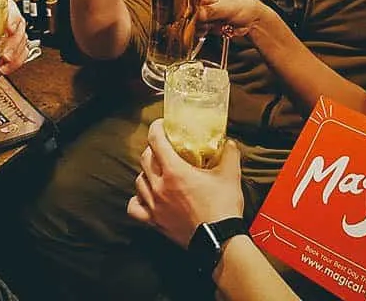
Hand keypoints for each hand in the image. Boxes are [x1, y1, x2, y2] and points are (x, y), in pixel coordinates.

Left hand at [0, 0, 30, 100]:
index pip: (6, 6)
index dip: (12, 16)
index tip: (9, 28)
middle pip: (19, 24)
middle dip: (16, 40)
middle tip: (5, 53)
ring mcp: (7, 38)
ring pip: (23, 39)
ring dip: (16, 53)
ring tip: (3, 63)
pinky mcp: (12, 52)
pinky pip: (23, 54)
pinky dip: (17, 62)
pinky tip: (4, 68)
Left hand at [126, 119, 243, 248]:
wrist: (219, 240)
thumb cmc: (223, 207)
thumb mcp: (231, 175)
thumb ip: (229, 153)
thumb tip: (228, 142)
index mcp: (175, 171)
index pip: (155, 141)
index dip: (156, 128)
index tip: (162, 125)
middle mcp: (159, 186)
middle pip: (145, 158)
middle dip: (153, 148)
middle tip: (164, 147)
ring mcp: (154, 205)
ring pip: (138, 180)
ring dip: (146, 172)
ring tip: (157, 171)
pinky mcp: (154, 221)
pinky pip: (134, 207)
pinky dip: (137, 199)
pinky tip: (146, 196)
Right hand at [196, 0, 269, 38]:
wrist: (253, 22)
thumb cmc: (245, 6)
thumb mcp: (226, 6)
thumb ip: (210, 10)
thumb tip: (197, 14)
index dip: (189, 1)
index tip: (192, 9)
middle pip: (188, 6)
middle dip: (195, 15)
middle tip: (206, 17)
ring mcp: (203, 8)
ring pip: (191, 18)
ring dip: (200, 24)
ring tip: (213, 22)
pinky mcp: (205, 21)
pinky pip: (195, 27)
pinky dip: (201, 30)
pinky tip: (211, 27)